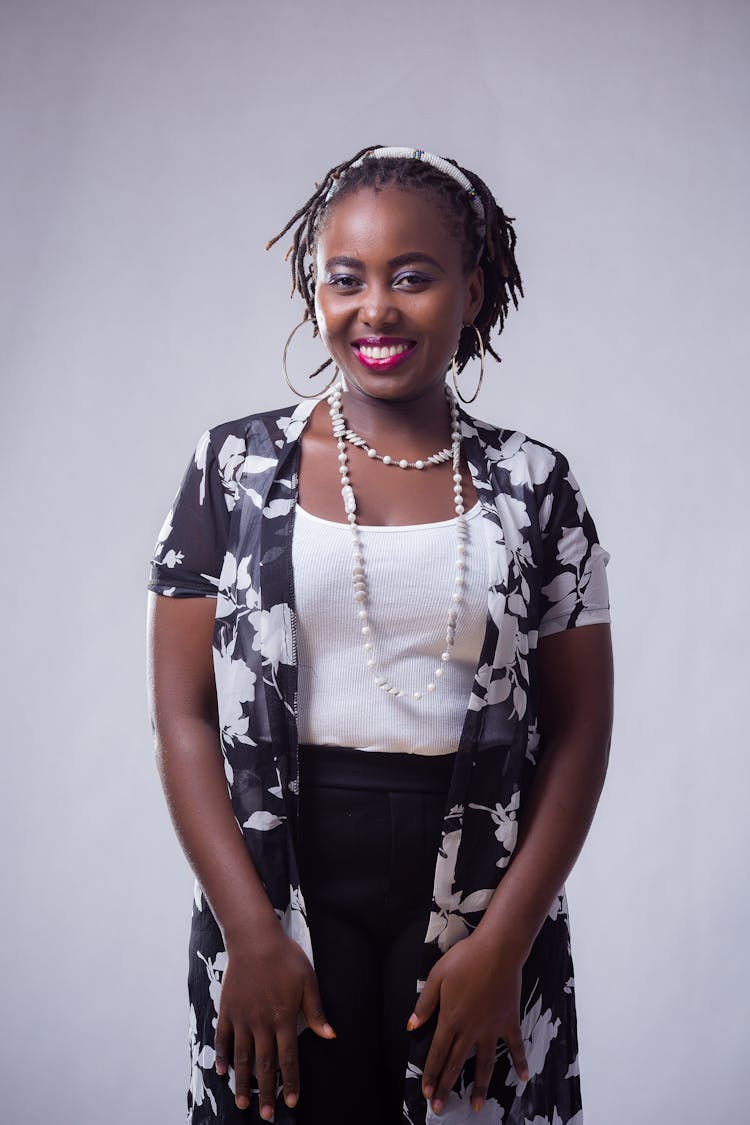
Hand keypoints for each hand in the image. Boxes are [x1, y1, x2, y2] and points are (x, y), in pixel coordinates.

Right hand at [214, 930, 334, 1118]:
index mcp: (284, 1018)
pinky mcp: (227, 1010)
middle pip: (265, 1064)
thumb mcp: (308, 980)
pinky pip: (222, 1038)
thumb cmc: (285, 957)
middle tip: (266, 1115)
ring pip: (242, 1057)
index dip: (291, 1082)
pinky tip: (221, 1072)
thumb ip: (316, 1011)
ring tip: (243, 1103)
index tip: (292, 1103)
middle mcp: (262, 1023)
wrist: (254, 938)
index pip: (289, 1058)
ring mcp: (242, 1018)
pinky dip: (221, 1056)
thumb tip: (330, 1035)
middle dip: (267, 1092)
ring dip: (243, 1082)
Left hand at [407, 931, 528, 1114]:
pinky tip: (523, 1078)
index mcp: (451, 1019)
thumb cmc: (465, 959)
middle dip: (446, 1087)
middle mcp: (471, 1029)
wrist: (497, 950)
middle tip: (440, 1109)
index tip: (426, 1093)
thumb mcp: (437, 976)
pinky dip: (520, 1062)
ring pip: (484, 1063)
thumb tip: (411, 1025)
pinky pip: (515, 1046)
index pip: (437, 1053)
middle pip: (456, 1063)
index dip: (430, 1074)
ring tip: (476, 1106)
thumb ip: (425, 1003)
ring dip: (480, 1086)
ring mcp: (492, 1027)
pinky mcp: (509, 1021)